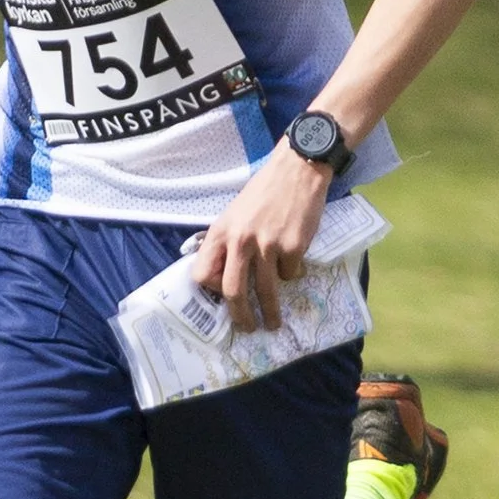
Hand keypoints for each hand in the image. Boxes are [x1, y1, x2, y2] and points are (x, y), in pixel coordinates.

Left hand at [190, 142, 330, 330]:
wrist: (297, 170)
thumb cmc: (264, 192)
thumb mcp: (235, 213)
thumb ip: (227, 241)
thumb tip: (222, 276)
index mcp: (221, 232)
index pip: (202, 274)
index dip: (211, 291)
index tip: (222, 299)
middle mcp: (240, 240)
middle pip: (233, 291)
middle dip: (240, 317)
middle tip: (247, 329)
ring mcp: (267, 245)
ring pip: (265, 291)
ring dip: (271, 313)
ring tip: (274, 323)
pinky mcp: (293, 246)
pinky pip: (291, 274)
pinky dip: (293, 274)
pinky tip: (295, 261)